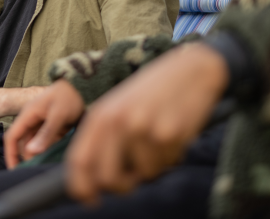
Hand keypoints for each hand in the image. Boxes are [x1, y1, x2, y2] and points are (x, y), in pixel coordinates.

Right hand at [4, 79, 84, 167]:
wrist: (81, 84)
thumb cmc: (68, 96)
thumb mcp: (58, 115)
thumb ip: (46, 134)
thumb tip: (32, 152)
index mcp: (28, 114)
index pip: (12, 137)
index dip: (11, 154)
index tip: (14, 170)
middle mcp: (32, 119)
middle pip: (23, 143)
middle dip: (28, 157)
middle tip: (38, 170)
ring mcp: (41, 122)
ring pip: (35, 143)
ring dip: (40, 153)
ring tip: (49, 163)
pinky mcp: (51, 125)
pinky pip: (45, 140)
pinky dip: (49, 148)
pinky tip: (57, 154)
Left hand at [65, 43, 228, 203]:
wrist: (190, 69)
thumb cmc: (153, 91)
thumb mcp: (119, 105)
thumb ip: (105, 136)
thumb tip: (96, 178)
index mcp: (101, 114)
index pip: (79, 160)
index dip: (81, 187)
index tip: (90, 200)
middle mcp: (117, 121)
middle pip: (107, 177)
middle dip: (121, 186)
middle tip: (132, 178)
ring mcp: (142, 128)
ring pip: (143, 174)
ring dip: (152, 164)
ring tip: (159, 136)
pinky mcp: (168, 135)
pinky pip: (165, 165)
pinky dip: (170, 157)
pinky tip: (174, 131)